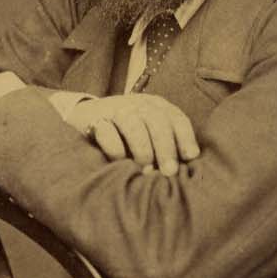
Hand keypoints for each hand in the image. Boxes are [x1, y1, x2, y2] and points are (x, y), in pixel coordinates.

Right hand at [71, 94, 199, 177]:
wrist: (86, 118)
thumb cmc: (127, 134)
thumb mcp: (150, 134)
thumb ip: (167, 146)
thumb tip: (188, 169)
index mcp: (157, 107)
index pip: (176, 118)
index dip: (185, 137)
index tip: (190, 157)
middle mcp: (139, 105)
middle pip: (157, 121)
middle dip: (165, 147)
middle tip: (169, 172)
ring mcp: (116, 111)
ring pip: (133, 124)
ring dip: (142, 148)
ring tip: (146, 169)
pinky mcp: (95, 121)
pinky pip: (107, 132)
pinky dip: (115, 147)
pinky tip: (120, 162)